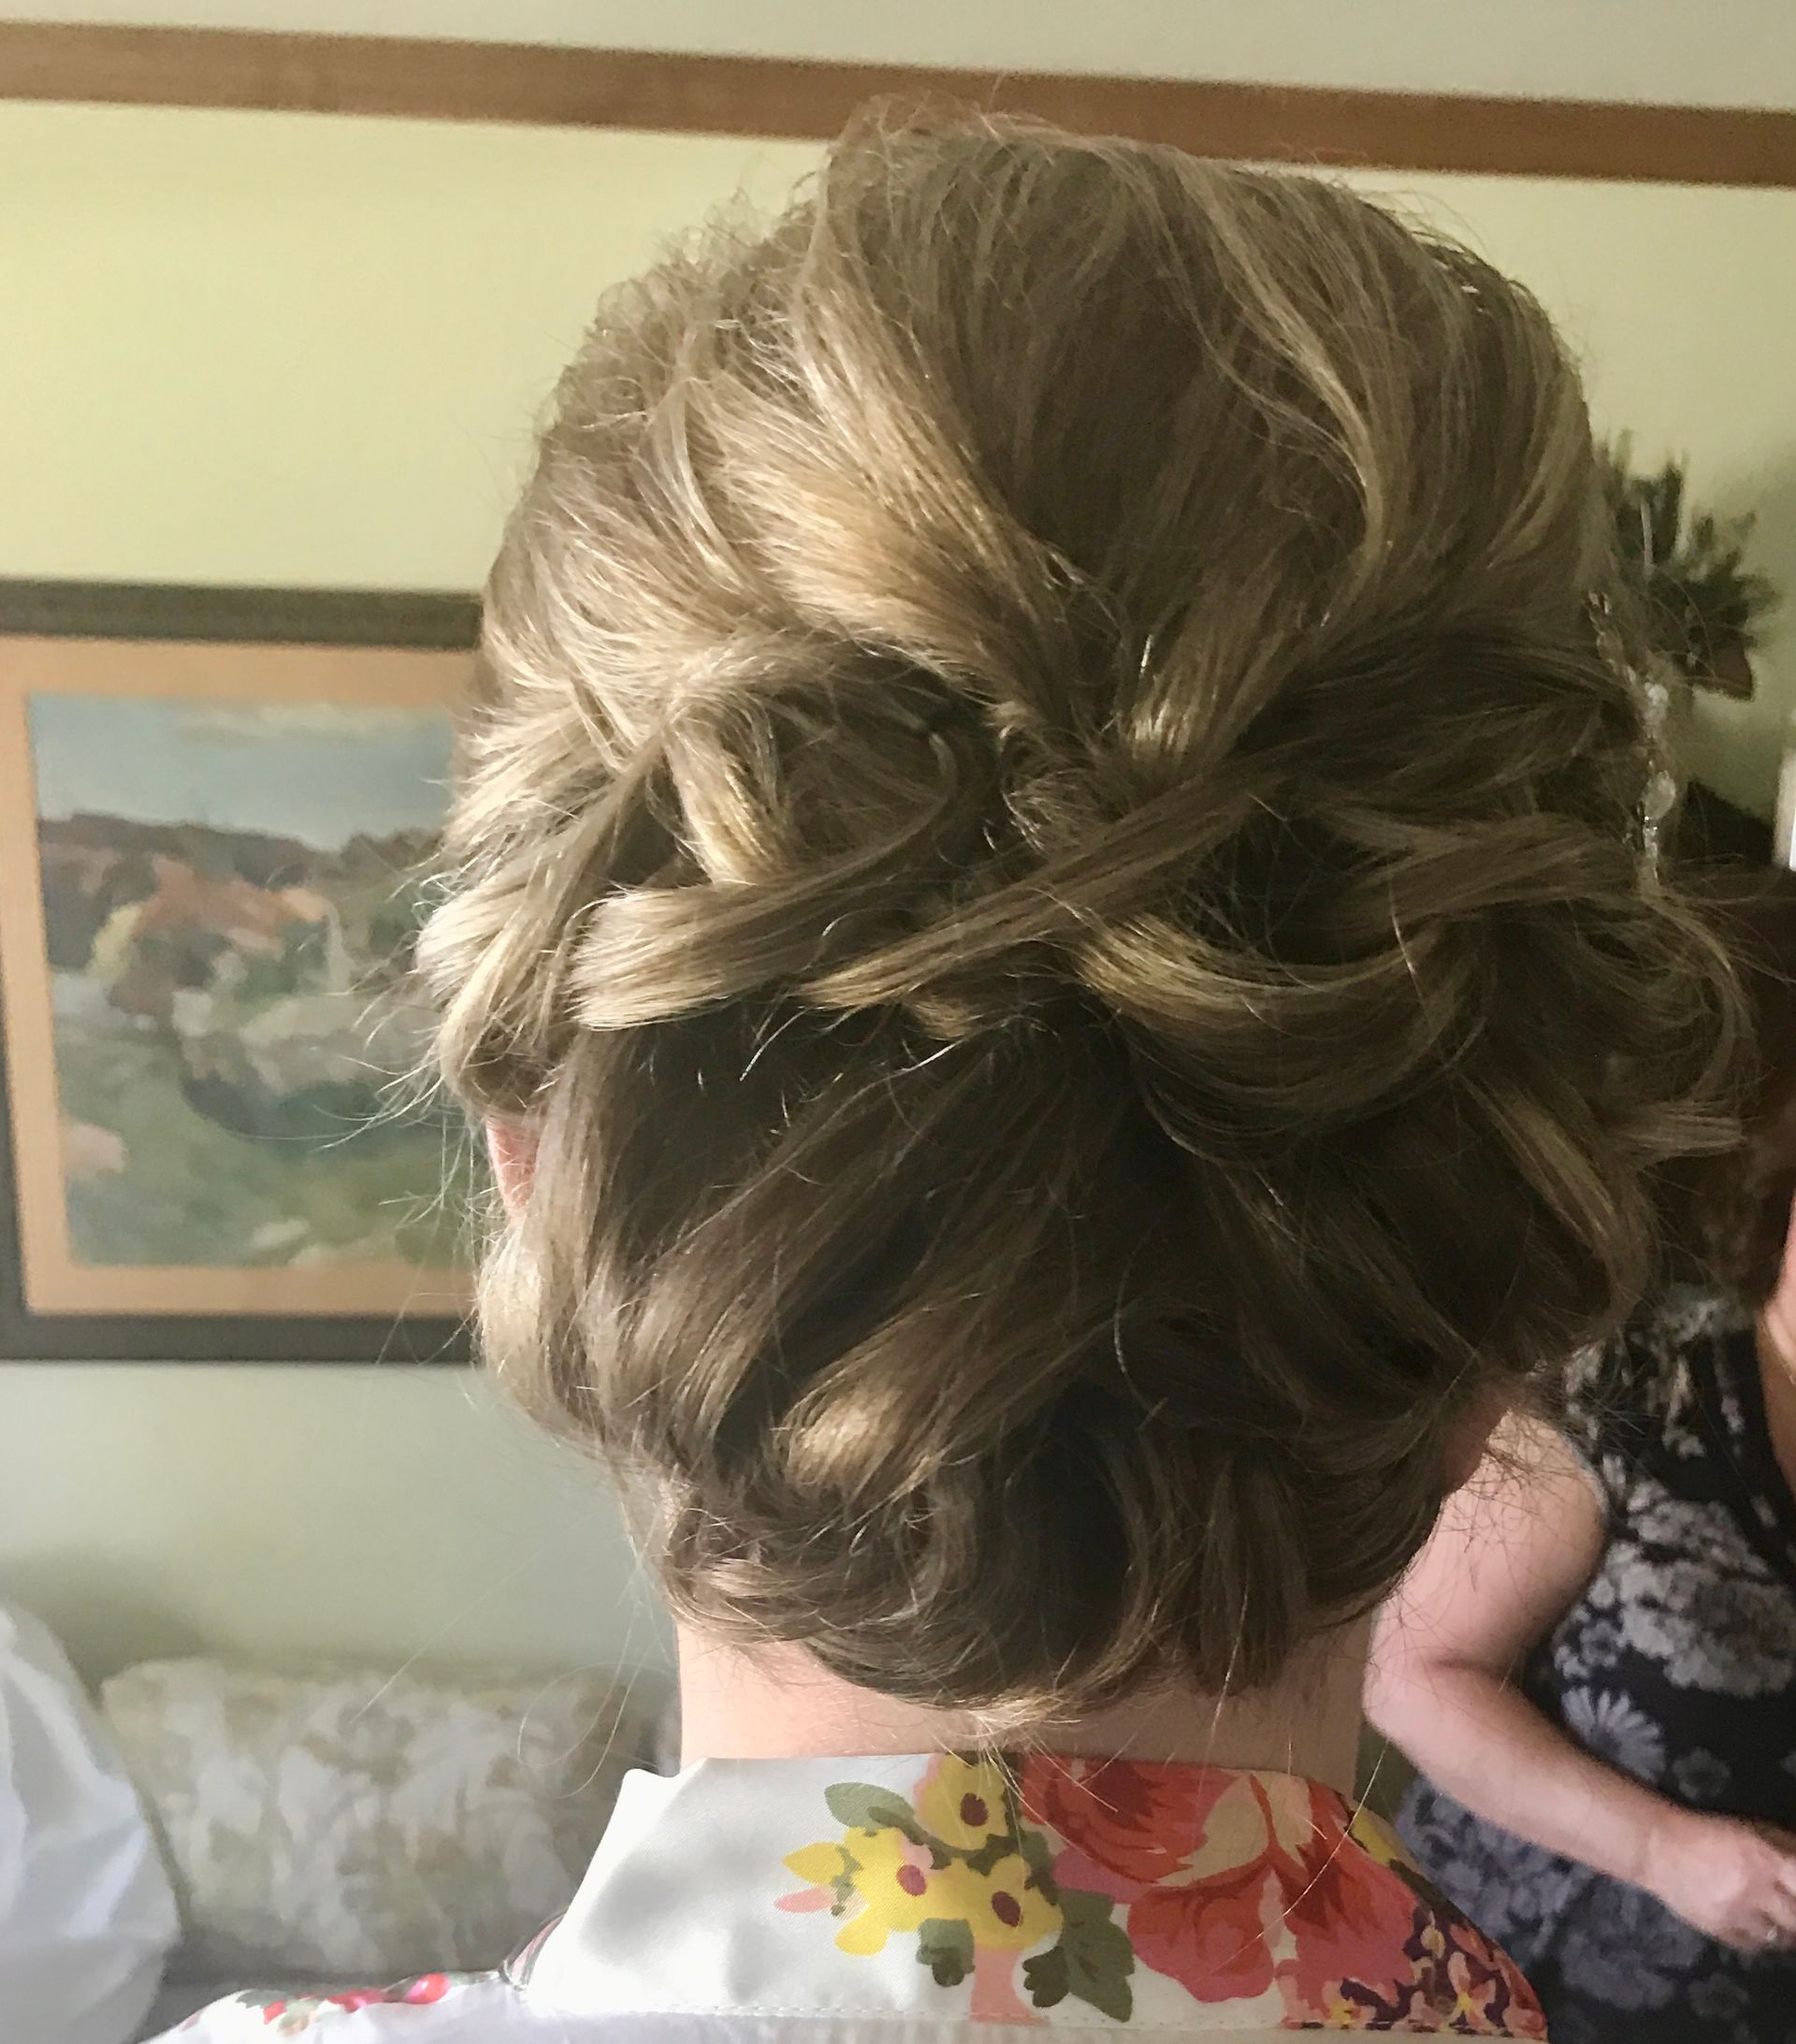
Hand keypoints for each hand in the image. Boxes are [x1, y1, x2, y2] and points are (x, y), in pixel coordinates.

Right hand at [1641, 1808, 1795, 1950]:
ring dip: (1784, 1931)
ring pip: (1780, 1938)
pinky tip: (1756, 1928)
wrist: (1657, 1847)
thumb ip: (1785, 1847)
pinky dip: (1760, 1939)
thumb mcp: (1750, 1829)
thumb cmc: (1708, 1832)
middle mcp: (1756, 1889)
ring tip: (1778, 1921)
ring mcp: (1738, 1913)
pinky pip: (1754, 1946)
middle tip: (1791, 1911)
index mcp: (1766, 1858)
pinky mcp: (1720, 1930)